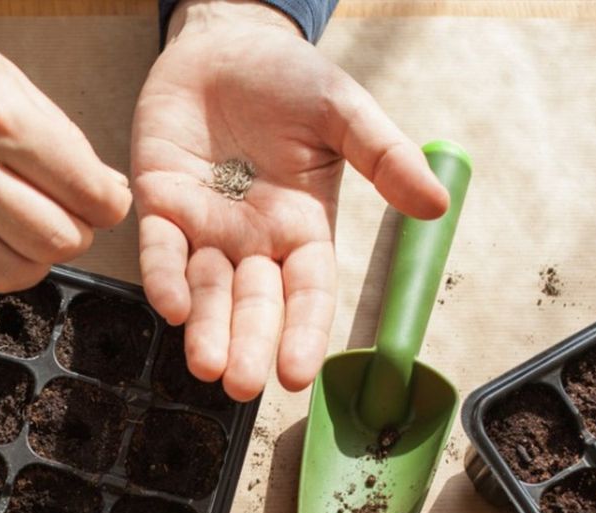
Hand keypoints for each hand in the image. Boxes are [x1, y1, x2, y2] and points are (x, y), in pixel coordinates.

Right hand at [0, 0, 130, 308]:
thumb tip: (104, 192)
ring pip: (9, 274)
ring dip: (24, 262)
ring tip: (12, 235)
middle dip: (69, 234)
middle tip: (56, 219)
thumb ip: (54, 137)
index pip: (90, 194)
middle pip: (56, 242)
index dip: (105, 206)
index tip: (98, 204)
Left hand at [132, 0, 447, 398]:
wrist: (225, 43)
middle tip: (242, 386)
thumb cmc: (289, 79)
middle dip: (247, 345)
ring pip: (205, 290)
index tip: (298, 375)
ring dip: (204, 330)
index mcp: (302, 229)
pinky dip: (164, 277)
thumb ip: (384, 156)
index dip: (304, 333)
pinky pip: (160, 250)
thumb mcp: (344, 113)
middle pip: (253, 304)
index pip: (307, 293)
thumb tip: (436, 205)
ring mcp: (204, 227)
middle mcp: (252, 240)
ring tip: (205, 367)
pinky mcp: (160, 205)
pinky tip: (170, 307)